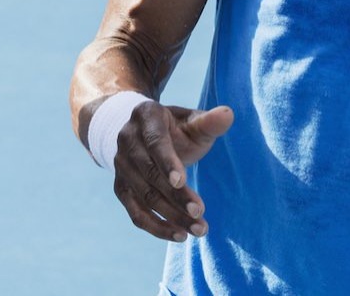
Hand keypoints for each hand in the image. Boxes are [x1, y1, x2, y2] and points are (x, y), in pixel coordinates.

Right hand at [112, 100, 233, 241]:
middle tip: (200, 213)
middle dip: (175, 196)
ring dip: (171, 216)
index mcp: (145, 116)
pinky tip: (179, 235)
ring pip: (144, 196)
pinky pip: (135, 213)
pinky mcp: (121, 188)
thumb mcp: (193, 121)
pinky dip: (156, 227)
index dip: (167, 162)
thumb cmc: (177, 129)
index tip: (182, 182)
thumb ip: (209, 122)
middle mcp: (127, 140)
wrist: (146, 135)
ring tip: (198, 229)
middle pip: (150, 173)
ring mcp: (120, 165)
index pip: (154, 142)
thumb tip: (228, 114)